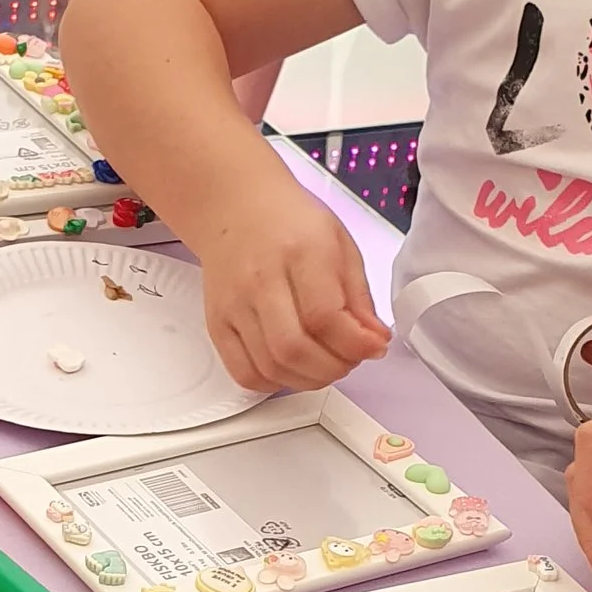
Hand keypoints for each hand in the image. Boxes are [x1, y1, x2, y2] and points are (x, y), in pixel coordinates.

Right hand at [195, 170, 387, 394]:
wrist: (236, 208)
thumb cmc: (291, 223)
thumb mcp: (340, 245)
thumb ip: (359, 296)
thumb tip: (374, 341)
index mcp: (299, 252)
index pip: (325, 316)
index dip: (355, 344)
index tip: (373, 348)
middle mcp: (260, 279)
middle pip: (294, 348)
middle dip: (333, 367)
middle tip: (350, 360)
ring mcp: (234, 304)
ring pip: (271, 366)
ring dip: (308, 379)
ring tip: (326, 365)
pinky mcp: (217, 323)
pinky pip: (244, 373)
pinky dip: (274, 383)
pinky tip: (293, 369)